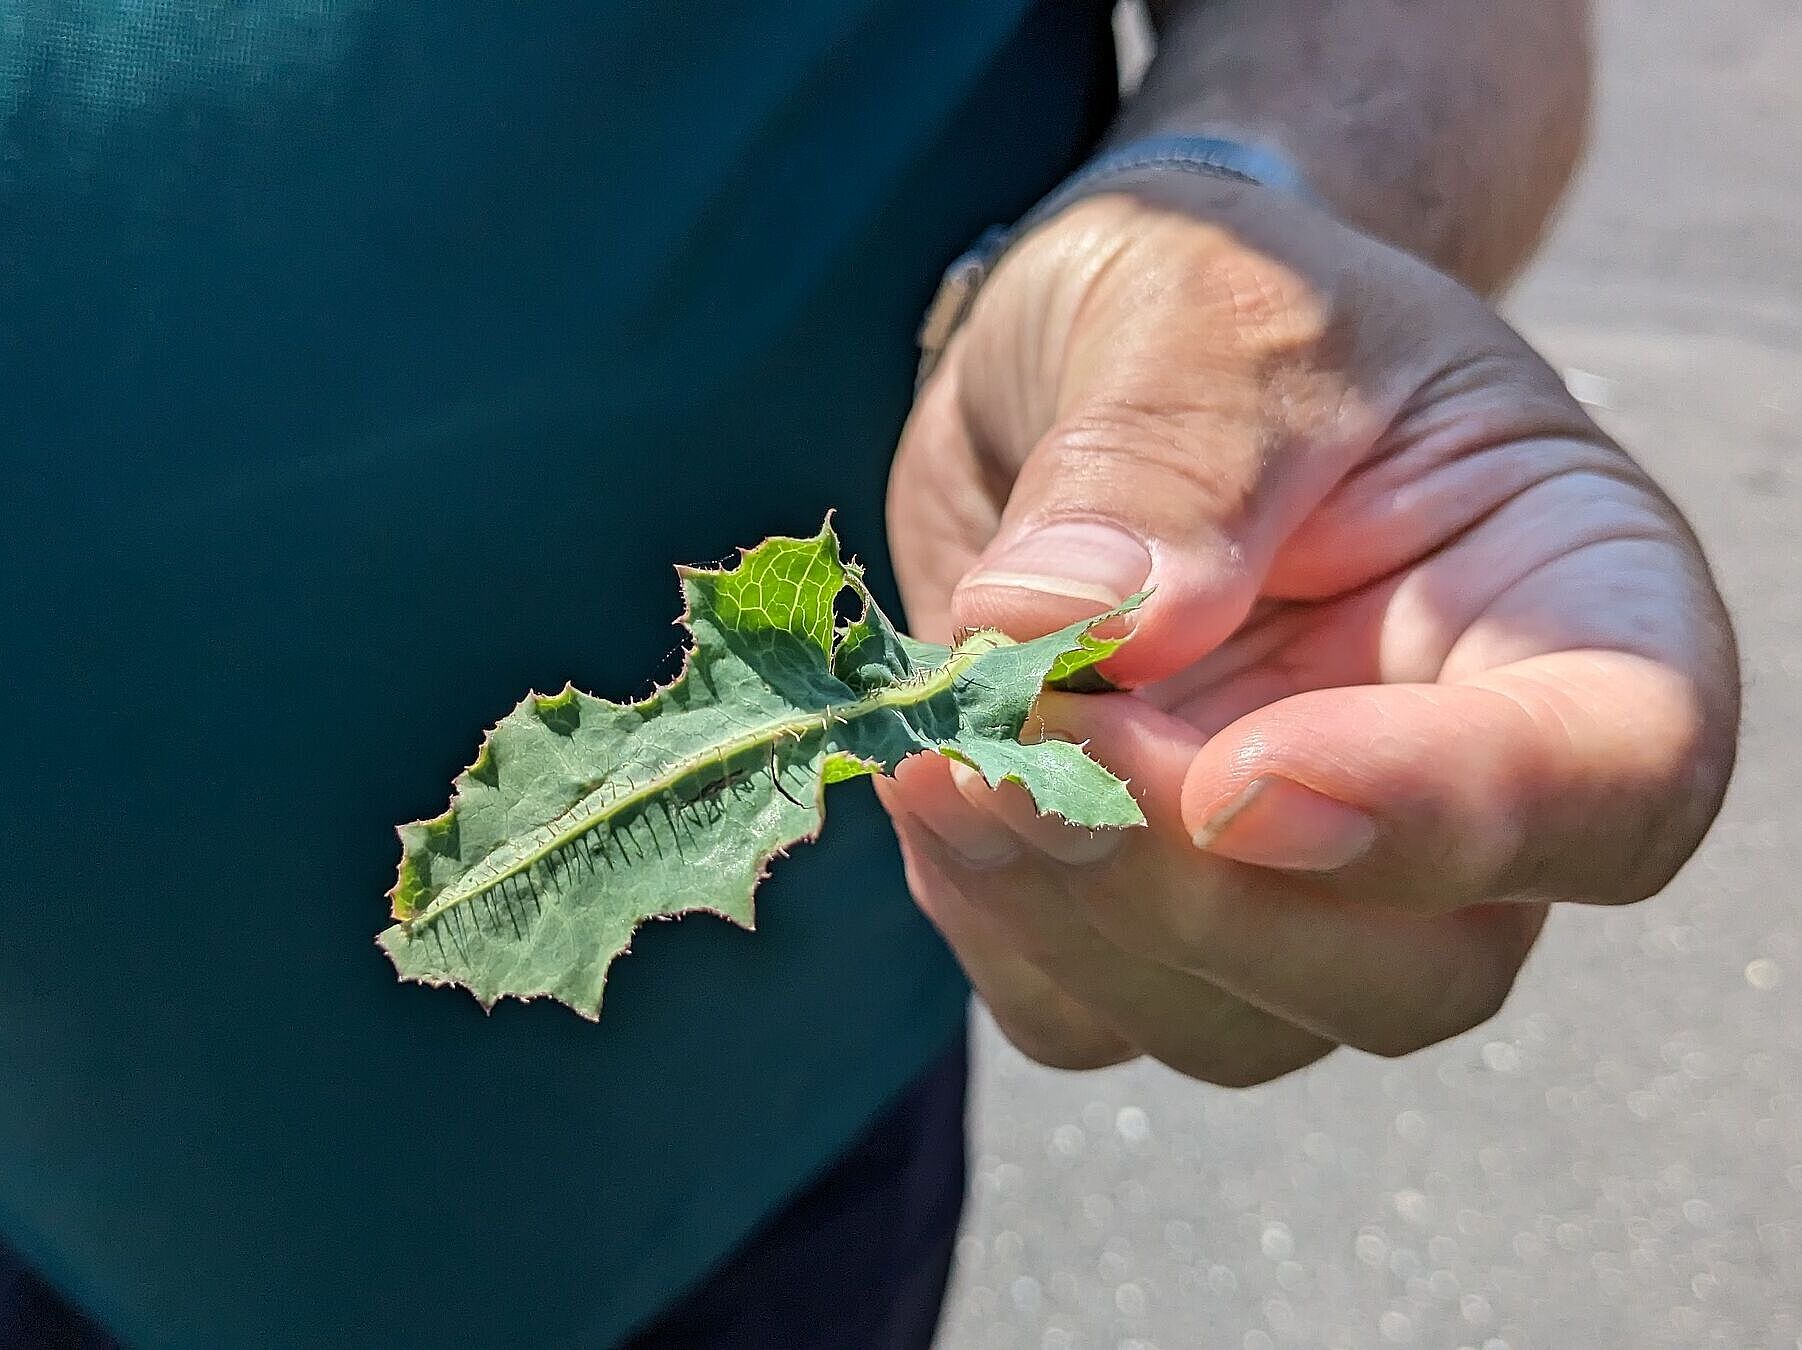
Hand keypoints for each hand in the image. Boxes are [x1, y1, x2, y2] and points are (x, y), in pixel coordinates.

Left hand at [877, 180, 1738, 1082]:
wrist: (1098, 359)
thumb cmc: (1212, 301)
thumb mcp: (1203, 308)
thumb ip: (1160, 465)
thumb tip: (1048, 630)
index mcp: (1570, 608)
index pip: (1617, 784)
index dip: (1448, 817)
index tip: (1243, 770)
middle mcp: (1464, 783)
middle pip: (1417, 971)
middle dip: (1198, 892)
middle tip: (1018, 749)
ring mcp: (1312, 879)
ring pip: (1237, 1025)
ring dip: (1068, 916)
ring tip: (941, 752)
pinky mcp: (1154, 914)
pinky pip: (1086, 1011)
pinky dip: (994, 928)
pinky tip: (936, 788)